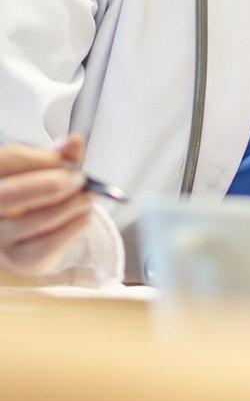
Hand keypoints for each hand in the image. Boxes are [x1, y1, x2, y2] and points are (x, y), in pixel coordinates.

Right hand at [0, 135, 93, 279]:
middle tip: (80, 179)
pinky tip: (85, 215)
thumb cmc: (41, 194)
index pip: (6, 162)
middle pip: (7, 195)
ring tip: (90, 196)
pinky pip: (47, 244)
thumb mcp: (51, 170)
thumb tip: (74, 141)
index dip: (38, 159)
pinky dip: (73, 227)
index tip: (67, 158)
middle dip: (47, 185)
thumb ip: (61, 156)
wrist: (38, 235)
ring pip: (33, 221)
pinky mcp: (18, 259)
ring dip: (70, 205)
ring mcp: (0, 237)